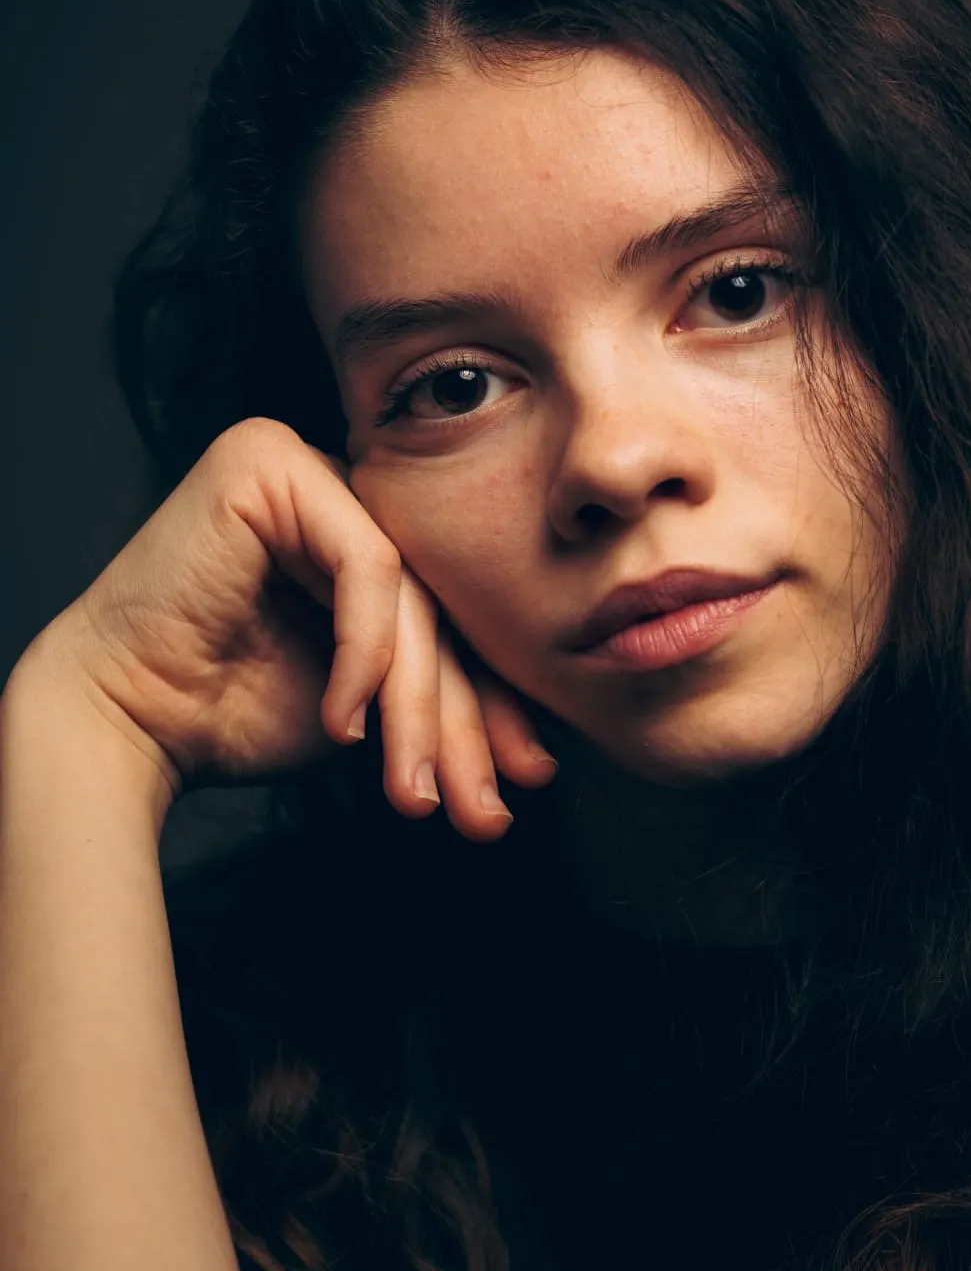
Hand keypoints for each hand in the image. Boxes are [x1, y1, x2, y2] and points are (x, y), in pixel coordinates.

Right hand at [31, 416, 552, 839]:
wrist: (127, 724)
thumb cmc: (230, 714)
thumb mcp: (368, 707)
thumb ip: (438, 695)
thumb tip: (542, 753)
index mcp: (361, 536)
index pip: (450, 616)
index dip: (490, 704)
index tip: (524, 782)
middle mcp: (338, 488)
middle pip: (437, 607)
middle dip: (465, 721)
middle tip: (483, 808)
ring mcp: (304, 464)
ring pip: (411, 596)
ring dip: (419, 708)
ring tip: (413, 791)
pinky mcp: (271, 462)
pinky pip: (367, 565)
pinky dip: (365, 652)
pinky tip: (345, 723)